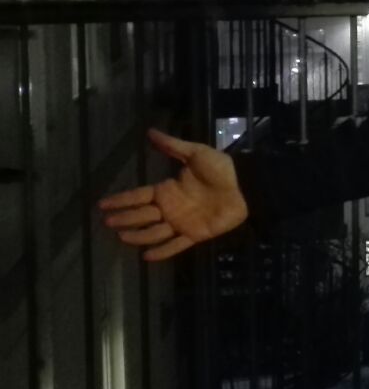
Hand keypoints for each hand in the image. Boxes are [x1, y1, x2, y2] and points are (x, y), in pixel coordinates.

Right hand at [98, 128, 249, 260]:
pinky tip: (146, 257)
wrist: (247, 186)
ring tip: (122, 237)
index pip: (138, 196)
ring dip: (138, 235)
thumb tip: (150, 131)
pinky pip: (176, 245)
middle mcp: (170, 208)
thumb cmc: (222, 169)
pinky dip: (162, 251)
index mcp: (168, 189)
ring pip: (154, 232)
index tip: (102, 204)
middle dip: (124, 218)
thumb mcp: (197, 153)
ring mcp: (181, 223)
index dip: (121, 200)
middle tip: (107, 222)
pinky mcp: (195, 234)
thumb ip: (173, 145)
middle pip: (142, 215)